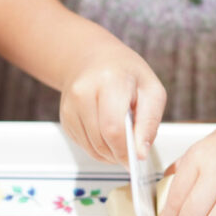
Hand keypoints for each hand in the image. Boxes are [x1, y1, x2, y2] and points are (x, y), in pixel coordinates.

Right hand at [60, 33, 166, 164]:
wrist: (94, 58)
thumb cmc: (127, 74)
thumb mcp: (151, 91)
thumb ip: (149, 123)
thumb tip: (141, 154)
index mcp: (109, 81)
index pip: (113, 128)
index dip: (126, 150)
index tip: (138, 158)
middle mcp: (83, 92)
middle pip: (101, 140)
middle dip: (119, 153)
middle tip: (133, 151)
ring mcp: (69, 105)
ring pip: (91, 147)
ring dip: (110, 153)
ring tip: (123, 141)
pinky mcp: (64, 117)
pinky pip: (83, 145)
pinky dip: (99, 148)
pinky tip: (108, 134)